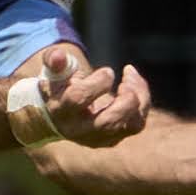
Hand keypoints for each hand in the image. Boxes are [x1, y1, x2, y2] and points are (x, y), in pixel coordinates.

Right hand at [28, 43, 150, 148]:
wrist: (57, 119)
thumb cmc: (58, 89)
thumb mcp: (53, 73)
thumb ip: (54, 60)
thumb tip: (60, 55)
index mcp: (62, 111)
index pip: (79, 98)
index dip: (98, 82)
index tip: (108, 71)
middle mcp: (80, 130)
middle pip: (108, 123)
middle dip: (125, 100)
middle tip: (125, 82)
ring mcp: (99, 138)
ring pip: (131, 126)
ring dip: (139, 99)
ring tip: (130, 78)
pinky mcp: (113, 139)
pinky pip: (137, 124)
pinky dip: (143, 101)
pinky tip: (133, 83)